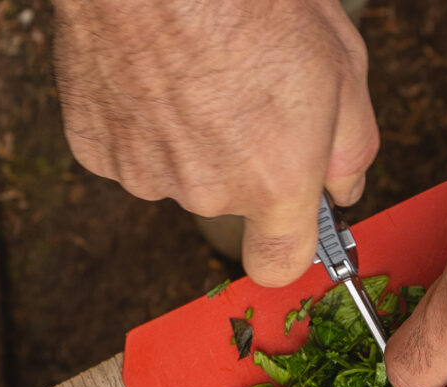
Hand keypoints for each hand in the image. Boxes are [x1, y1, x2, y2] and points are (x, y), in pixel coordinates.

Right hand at [54, 0, 378, 285]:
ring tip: (192, 67)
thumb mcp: (341, 62)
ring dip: (187, 136)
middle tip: (242, 87)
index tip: (289, 214)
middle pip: (229, 201)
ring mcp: (145, 173)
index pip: (278, 265)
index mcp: (275, 181)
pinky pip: (128, 146)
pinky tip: (150, 69)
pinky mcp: (94, 147)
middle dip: (240, 157)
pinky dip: (138, 118)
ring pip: (176, 171)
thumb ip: (352, 144)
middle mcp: (208, 192)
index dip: (285, 239)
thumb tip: (344, 186)